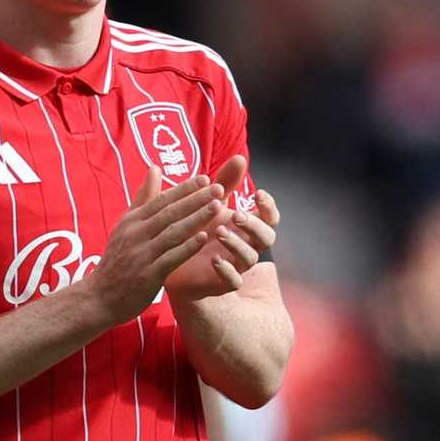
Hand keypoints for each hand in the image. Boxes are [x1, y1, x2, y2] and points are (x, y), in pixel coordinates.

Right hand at [82, 166, 224, 322]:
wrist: (99, 297)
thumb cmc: (117, 260)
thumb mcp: (125, 226)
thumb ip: (143, 199)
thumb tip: (155, 168)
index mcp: (131, 221)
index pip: (161, 200)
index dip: (184, 189)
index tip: (205, 178)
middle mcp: (135, 234)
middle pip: (170, 212)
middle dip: (196, 199)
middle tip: (218, 188)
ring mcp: (141, 254)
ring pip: (173, 232)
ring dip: (197, 218)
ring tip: (217, 207)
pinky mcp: (147, 275)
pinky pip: (170, 258)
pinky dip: (187, 247)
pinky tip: (204, 238)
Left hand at [165, 156, 279, 300]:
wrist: (169, 258)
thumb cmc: (194, 226)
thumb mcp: (207, 201)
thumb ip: (224, 182)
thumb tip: (240, 157)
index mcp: (246, 225)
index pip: (270, 217)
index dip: (269, 207)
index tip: (257, 194)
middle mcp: (246, 244)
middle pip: (267, 236)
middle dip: (255, 225)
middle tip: (237, 214)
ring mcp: (236, 264)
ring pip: (250, 258)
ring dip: (237, 243)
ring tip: (218, 231)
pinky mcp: (222, 282)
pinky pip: (234, 281)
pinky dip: (227, 270)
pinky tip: (214, 258)